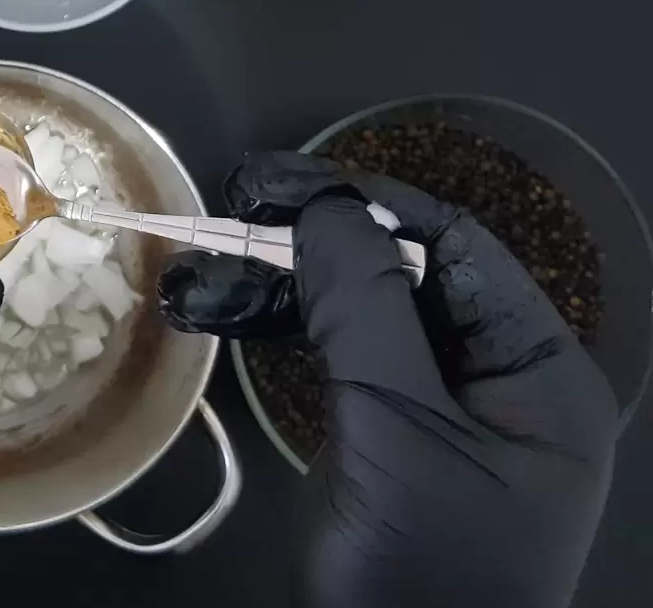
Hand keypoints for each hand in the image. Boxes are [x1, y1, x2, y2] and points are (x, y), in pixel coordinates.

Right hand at [158, 152, 618, 607]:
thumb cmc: (422, 561)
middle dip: (317, 242)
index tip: (278, 183)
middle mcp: (498, 381)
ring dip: (286, 284)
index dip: (368, 204)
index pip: (458, 249)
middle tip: (233, 209)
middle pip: (406, 276)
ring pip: (362, 316)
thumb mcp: (399, 429)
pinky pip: (341, 361)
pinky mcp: (387, 443)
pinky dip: (285, 330)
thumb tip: (324, 209)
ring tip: (205, 261)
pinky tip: (225, 308)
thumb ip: (366, 309)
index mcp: (537, 372)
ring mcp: (440, 414)